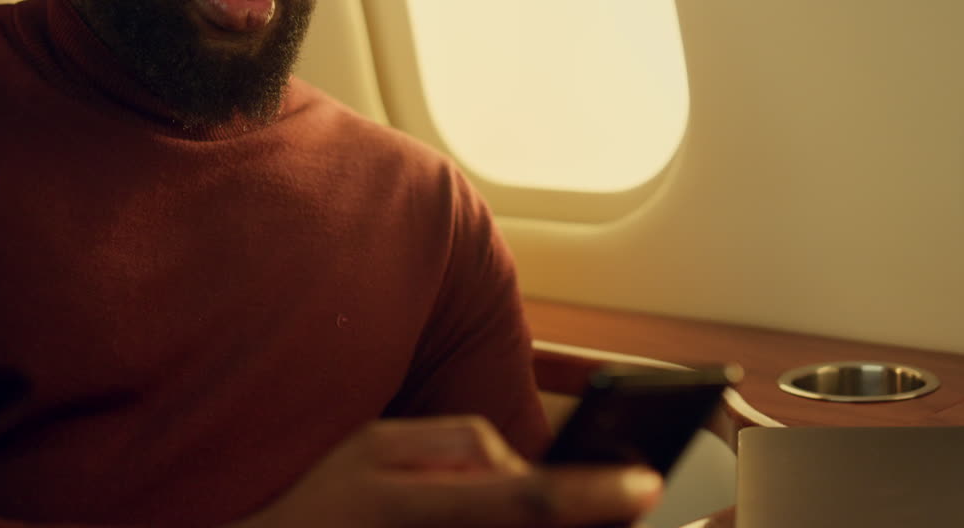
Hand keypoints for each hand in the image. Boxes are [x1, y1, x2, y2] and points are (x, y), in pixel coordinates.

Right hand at [237, 416, 661, 527]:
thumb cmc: (319, 501)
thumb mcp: (374, 446)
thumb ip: (452, 443)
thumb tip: (517, 466)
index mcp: (419, 506)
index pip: (524, 501)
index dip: (590, 495)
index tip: (644, 485)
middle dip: (595, 523)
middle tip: (636, 501)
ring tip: (597, 507)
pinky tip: (543, 523)